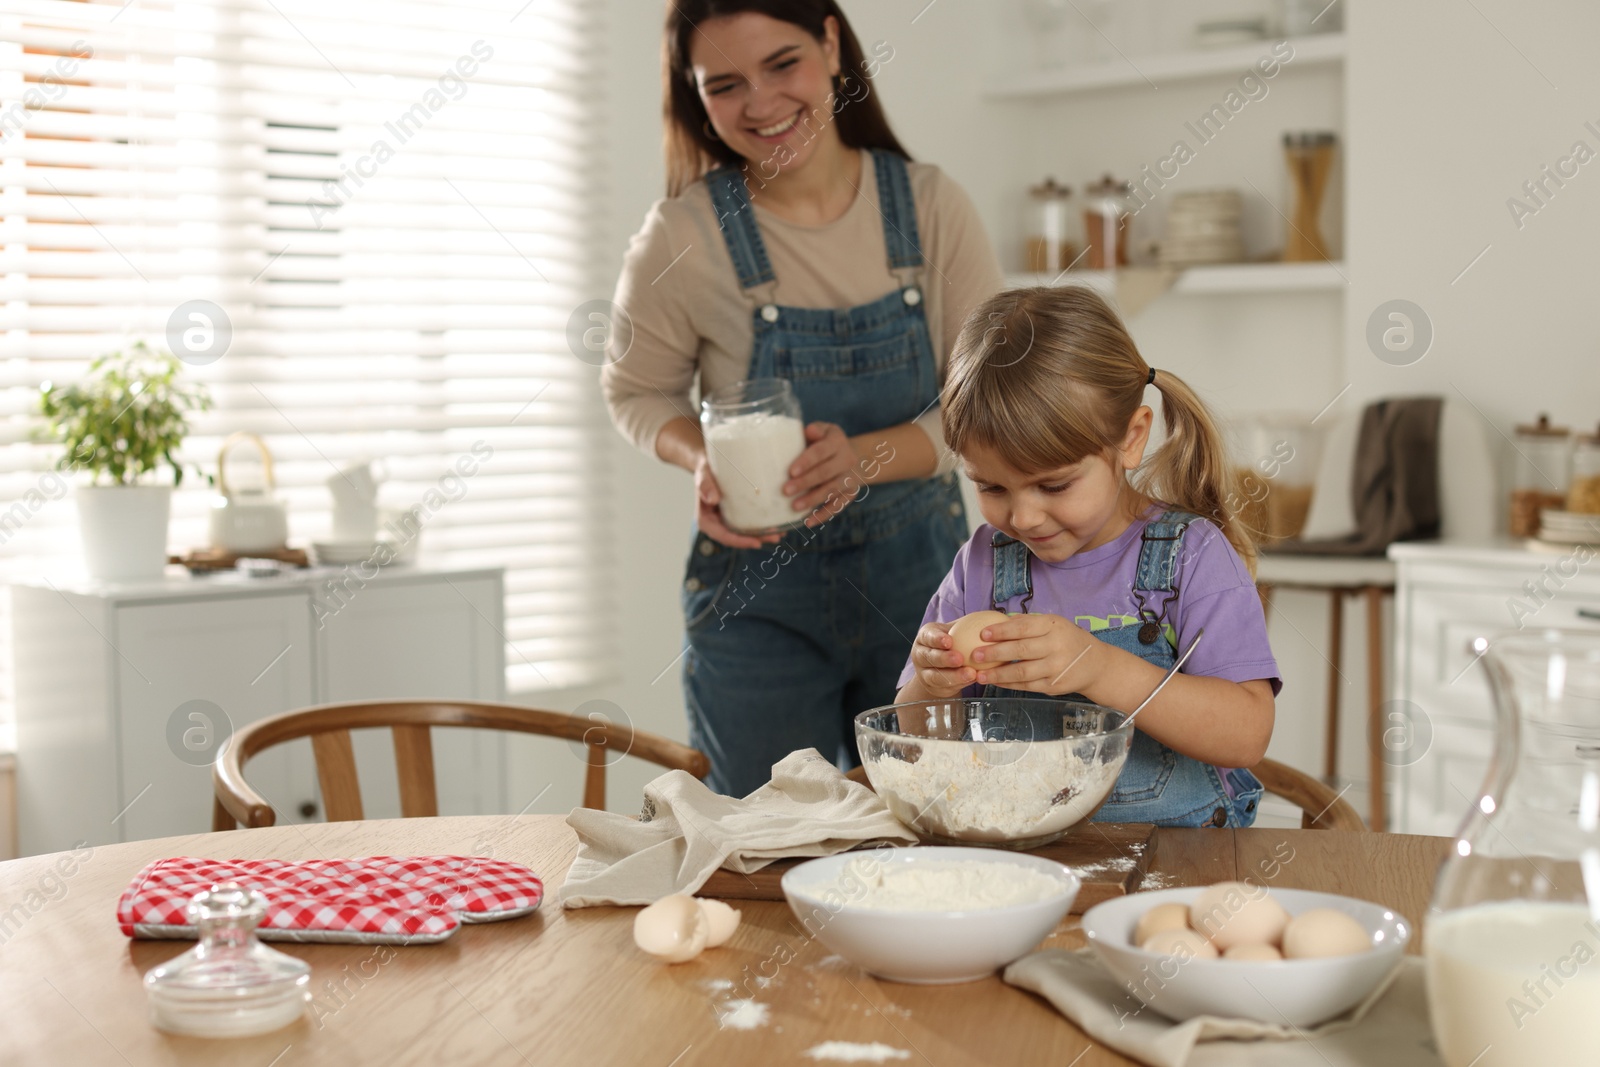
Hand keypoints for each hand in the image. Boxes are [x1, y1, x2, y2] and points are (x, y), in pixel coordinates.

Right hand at [694, 457, 780, 549]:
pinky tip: (777, 523)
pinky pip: (748, 523)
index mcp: (706, 519)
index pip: (722, 535)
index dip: (739, 541)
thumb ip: (705, 485)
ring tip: (780, 532)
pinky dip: (762, 525)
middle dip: (757, 539)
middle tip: (776, 536)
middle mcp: (716, 523)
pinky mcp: (736, 514)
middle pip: (737, 537)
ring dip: (763, 535)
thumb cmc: (706, 469)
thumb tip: (711, 499)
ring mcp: (727, 520)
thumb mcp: (703, 474)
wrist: (711, 464)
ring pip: (744, 533)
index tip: (756, 542)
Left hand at [784, 422, 864, 527]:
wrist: (856, 456)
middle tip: (785, 490)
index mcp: (837, 441)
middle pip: (825, 473)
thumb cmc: (827, 442)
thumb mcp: (824, 430)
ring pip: (831, 490)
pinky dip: (823, 515)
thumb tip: (808, 431)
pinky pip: (838, 506)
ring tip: (794, 507)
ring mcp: (851, 478)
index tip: (791, 471)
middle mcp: (848, 459)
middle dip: (805, 483)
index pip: (821, 451)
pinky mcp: (851, 494)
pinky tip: (808, 522)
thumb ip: (814, 430)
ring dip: (812, 499)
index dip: (806, 461)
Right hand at [907, 621, 975, 698]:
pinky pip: (945, 687)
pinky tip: (973, 680)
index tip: (949, 641)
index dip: (937, 639)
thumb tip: (993, 617)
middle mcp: (921, 654)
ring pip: (935, 676)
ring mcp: (924, 672)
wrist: (940, 665)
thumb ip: (968, 625)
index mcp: (925, 637)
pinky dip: (959, 684)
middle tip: (960, 658)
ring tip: (971, 673)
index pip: (928, 636)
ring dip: (954, 675)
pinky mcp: (932, 687)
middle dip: (944, 658)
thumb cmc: (953, 643)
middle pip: (929, 657)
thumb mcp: (956, 632)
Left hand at [968, 614, 1102, 695]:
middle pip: (1021, 650)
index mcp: (1054, 626)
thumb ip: (1028, 623)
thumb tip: (997, 621)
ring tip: (979, 675)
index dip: (1002, 631)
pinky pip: (1026, 686)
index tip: (983, 634)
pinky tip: (996, 682)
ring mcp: (1056, 668)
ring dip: (998, 674)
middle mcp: (1056, 647)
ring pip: (1022, 672)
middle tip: (975, 655)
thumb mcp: (1054, 624)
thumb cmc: (1067, 639)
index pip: (1024, 627)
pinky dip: (1009, 685)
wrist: (1095, 665)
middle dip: (995, 653)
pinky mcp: (1053, 686)